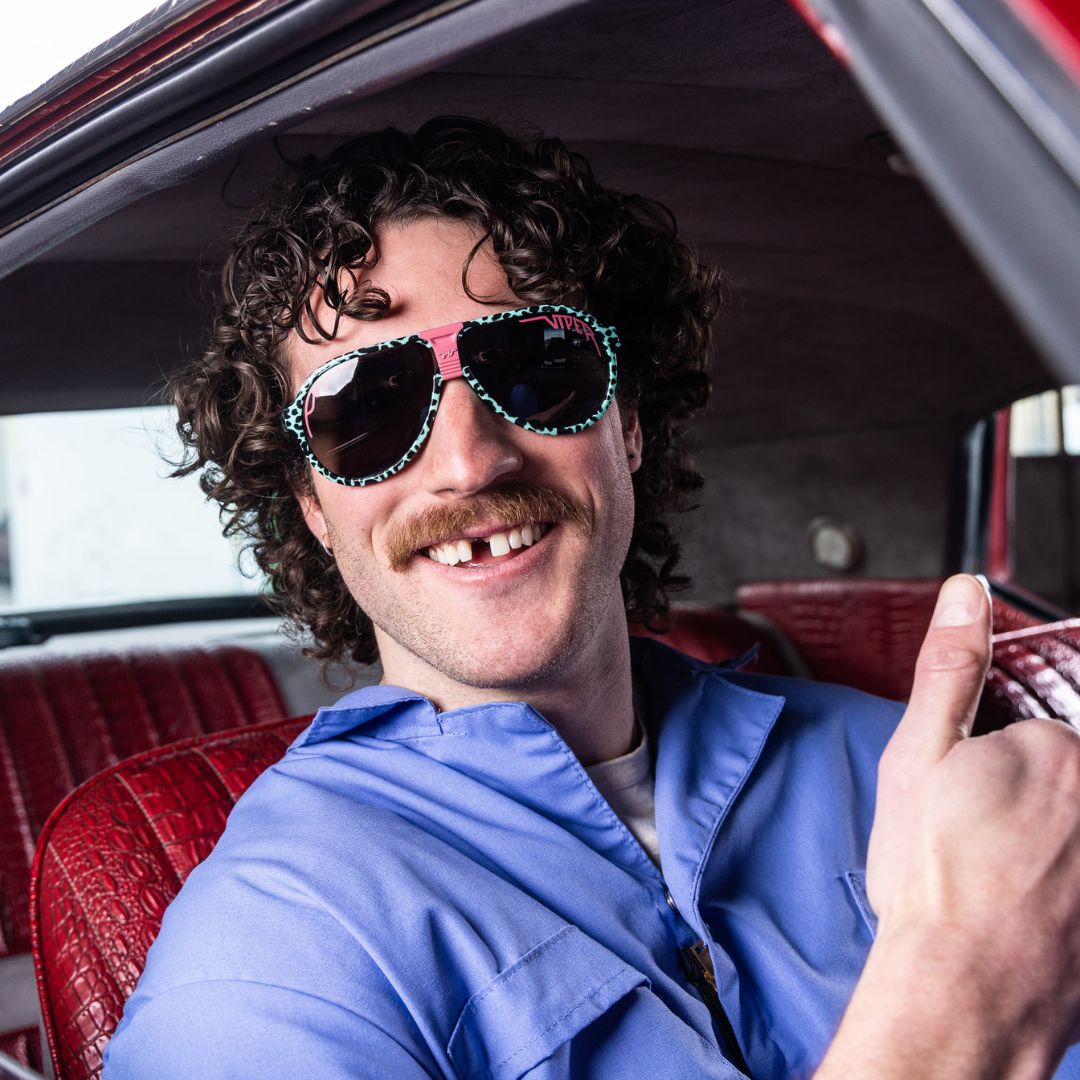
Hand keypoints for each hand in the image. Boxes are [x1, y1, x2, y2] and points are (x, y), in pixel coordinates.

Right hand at [821, 575, 1079, 1078]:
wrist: (964, 988)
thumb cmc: (936, 878)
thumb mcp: (917, 753)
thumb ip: (949, 667)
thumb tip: (966, 594)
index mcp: (1056, 750)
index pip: (1030, 737)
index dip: (986, 770)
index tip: (965, 806)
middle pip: (1059, 785)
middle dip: (1020, 808)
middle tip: (979, 849)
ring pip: (1065, 834)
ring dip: (1038, 851)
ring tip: (996, 887)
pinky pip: (1070, 874)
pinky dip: (1051, 884)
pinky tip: (1023, 912)